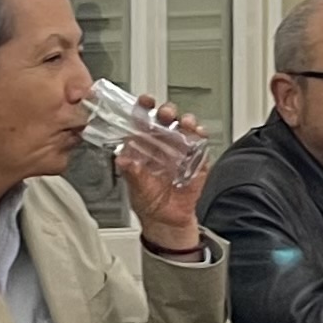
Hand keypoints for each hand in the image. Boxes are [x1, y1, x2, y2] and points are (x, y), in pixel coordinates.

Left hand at [119, 97, 208, 251]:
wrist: (168, 221)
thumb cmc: (149, 202)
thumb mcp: (136, 188)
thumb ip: (131, 173)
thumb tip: (122, 160)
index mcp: (144, 146)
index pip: (142, 120)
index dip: (143, 108)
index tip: (144, 101)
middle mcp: (162, 144)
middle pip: (166, 119)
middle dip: (166, 111)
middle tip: (166, 113)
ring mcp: (180, 150)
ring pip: (185, 127)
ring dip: (186, 121)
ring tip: (185, 123)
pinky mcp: (197, 159)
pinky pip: (200, 143)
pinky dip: (200, 136)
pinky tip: (197, 135)